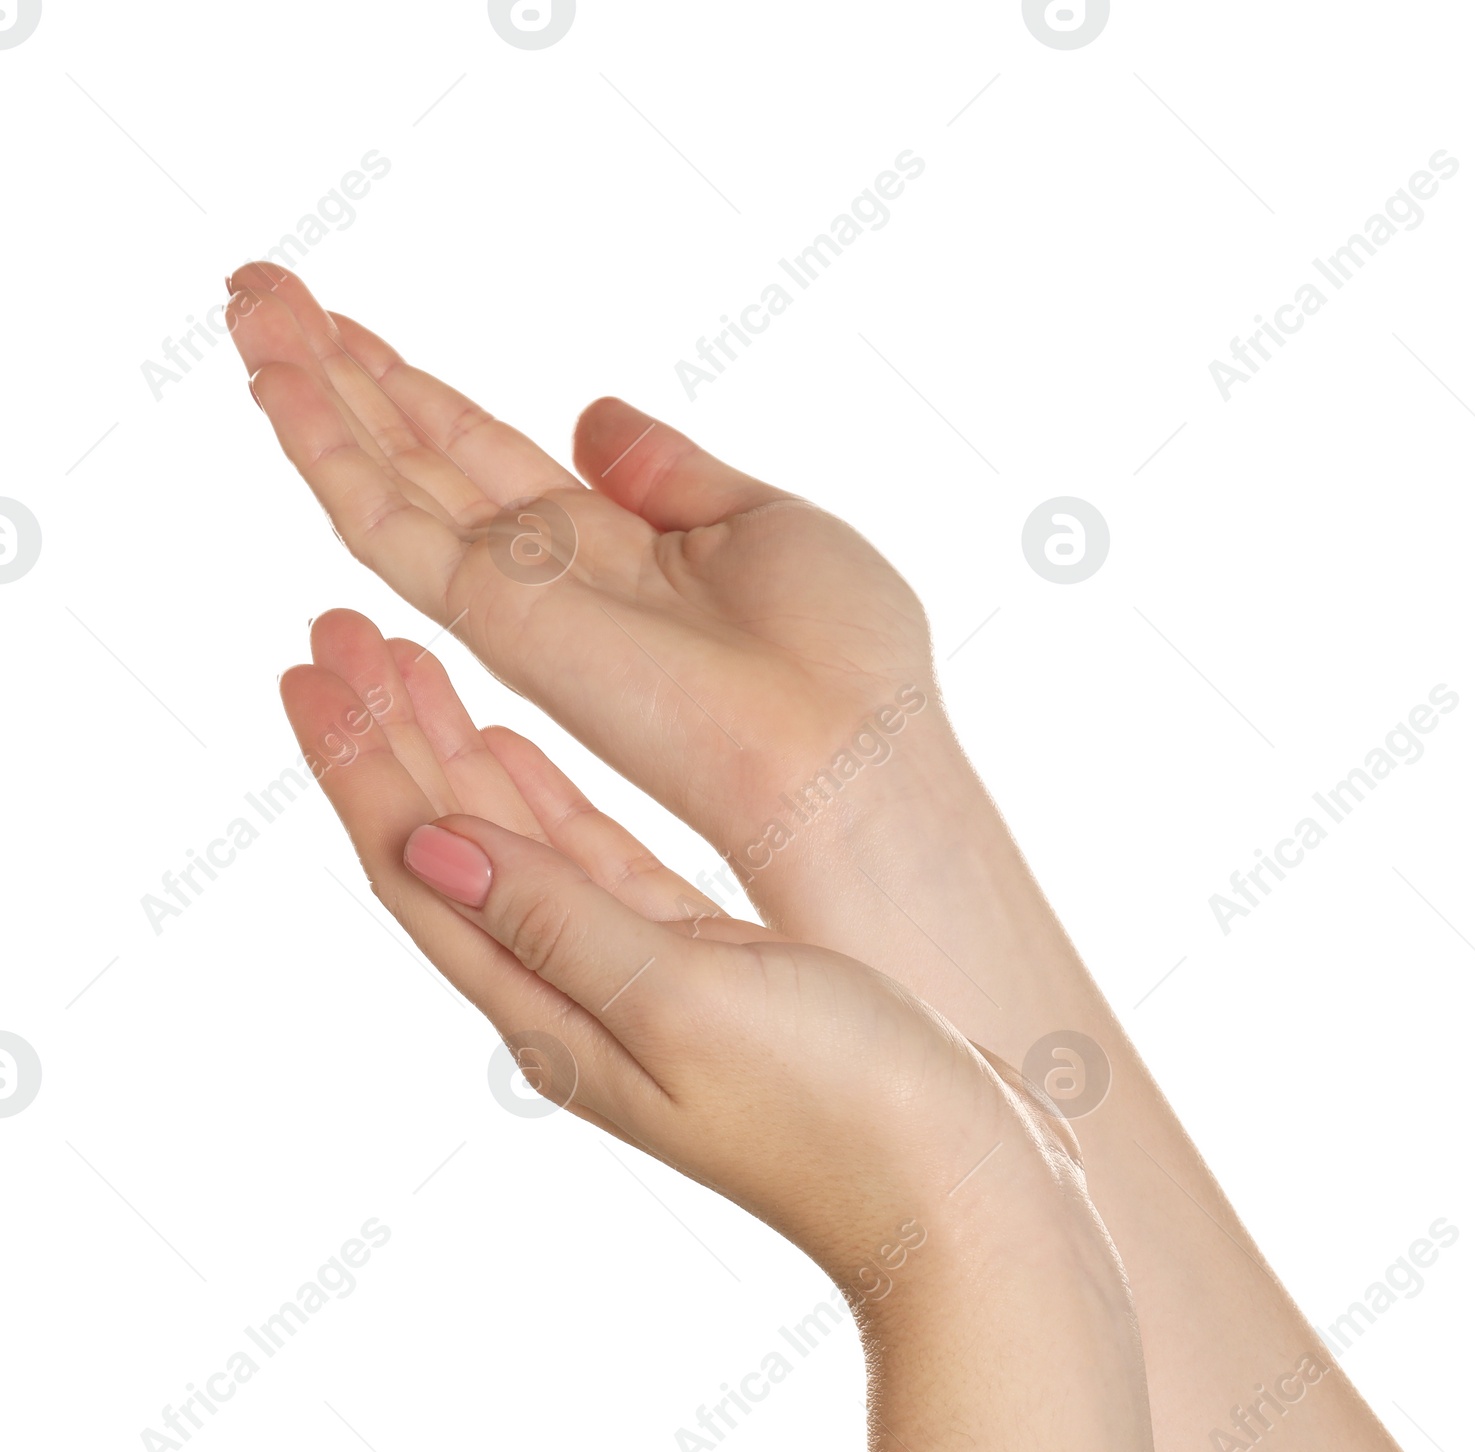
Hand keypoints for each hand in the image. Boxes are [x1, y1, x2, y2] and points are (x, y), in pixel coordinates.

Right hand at [228, 263, 942, 875]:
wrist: (847, 753)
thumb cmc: (844, 658)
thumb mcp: (764, 523)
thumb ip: (668, 471)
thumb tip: (596, 415)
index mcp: (621, 547)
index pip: (490, 455)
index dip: (420, 393)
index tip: (352, 328)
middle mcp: (553, 573)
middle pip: (422, 458)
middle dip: (344, 377)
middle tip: (264, 294)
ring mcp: (517, 599)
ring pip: (386, 483)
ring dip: (313, 396)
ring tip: (247, 310)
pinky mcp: (497, 621)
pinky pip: (386, 526)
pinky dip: (328, 450)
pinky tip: (277, 383)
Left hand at [280, 611, 1081, 1284]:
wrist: (955, 1192)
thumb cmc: (841, 1109)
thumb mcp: (686, 1006)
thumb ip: (557, 921)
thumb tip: (425, 842)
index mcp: (551, 1014)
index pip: (416, 868)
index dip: (358, 763)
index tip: (314, 664)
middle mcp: (569, 998)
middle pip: (443, 847)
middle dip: (386, 738)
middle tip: (337, 631)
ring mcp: (628, 981)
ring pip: (508, 846)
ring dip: (450, 754)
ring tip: (404, 666)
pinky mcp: (692, 967)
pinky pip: (587, 866)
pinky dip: (542, 802)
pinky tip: (514, 752)